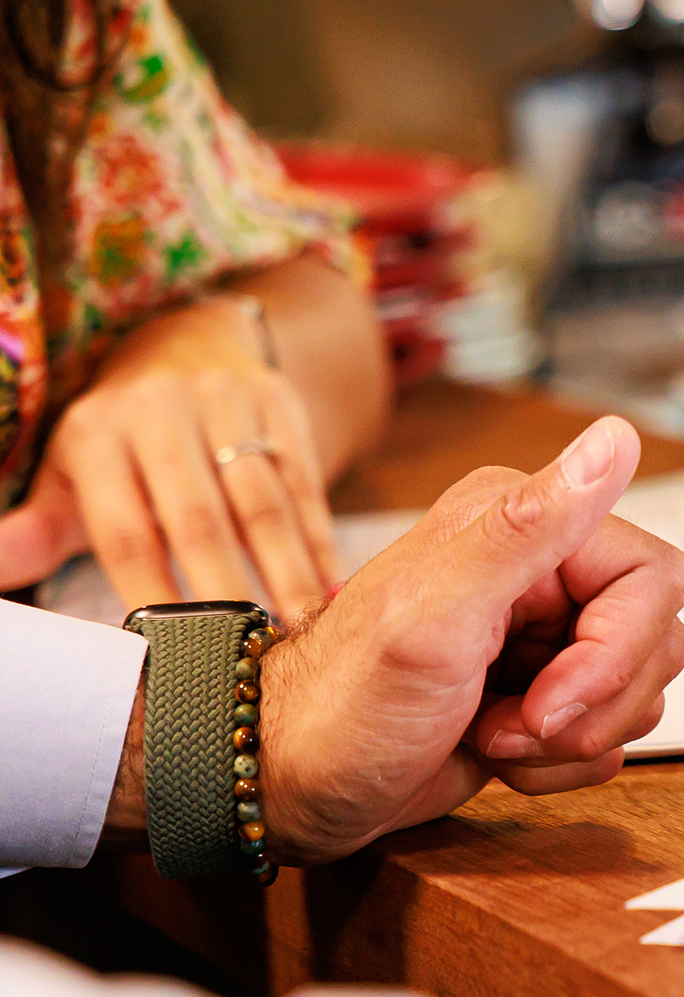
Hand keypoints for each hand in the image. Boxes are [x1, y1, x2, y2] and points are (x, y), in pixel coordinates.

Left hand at [0, 298, 338, 619]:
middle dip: (225, 591)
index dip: (151, 593)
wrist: (191, 344)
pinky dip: (320, 541)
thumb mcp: (75, 471)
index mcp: (98, 433)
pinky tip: (331, 590)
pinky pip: (305, 483)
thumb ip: (39, 529)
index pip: (126, 529)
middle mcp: (159, 409)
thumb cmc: (126, 439)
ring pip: (261, 502)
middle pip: (198, 517)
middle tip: (247, 653)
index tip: (176, 652)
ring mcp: (225, 401)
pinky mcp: (279, 402)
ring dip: (286, 572)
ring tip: (301, 628)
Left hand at [255, 416, 683, 863]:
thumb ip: (532, 525)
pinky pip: (609, 735)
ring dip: (574, 737)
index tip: (550, 697)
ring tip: (494, 735)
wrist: (291, 785)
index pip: (655, 580)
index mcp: (524, 526)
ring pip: (641, 691)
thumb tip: (615, 437)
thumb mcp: (436, 614)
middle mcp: (543, 571)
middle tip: (515, 723)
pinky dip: (561, 764)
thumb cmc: (343, 704)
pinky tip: (497, 752)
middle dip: (595, 703)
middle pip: (657, 639)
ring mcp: (545, 638)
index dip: (618, 652)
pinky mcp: (544, 696)